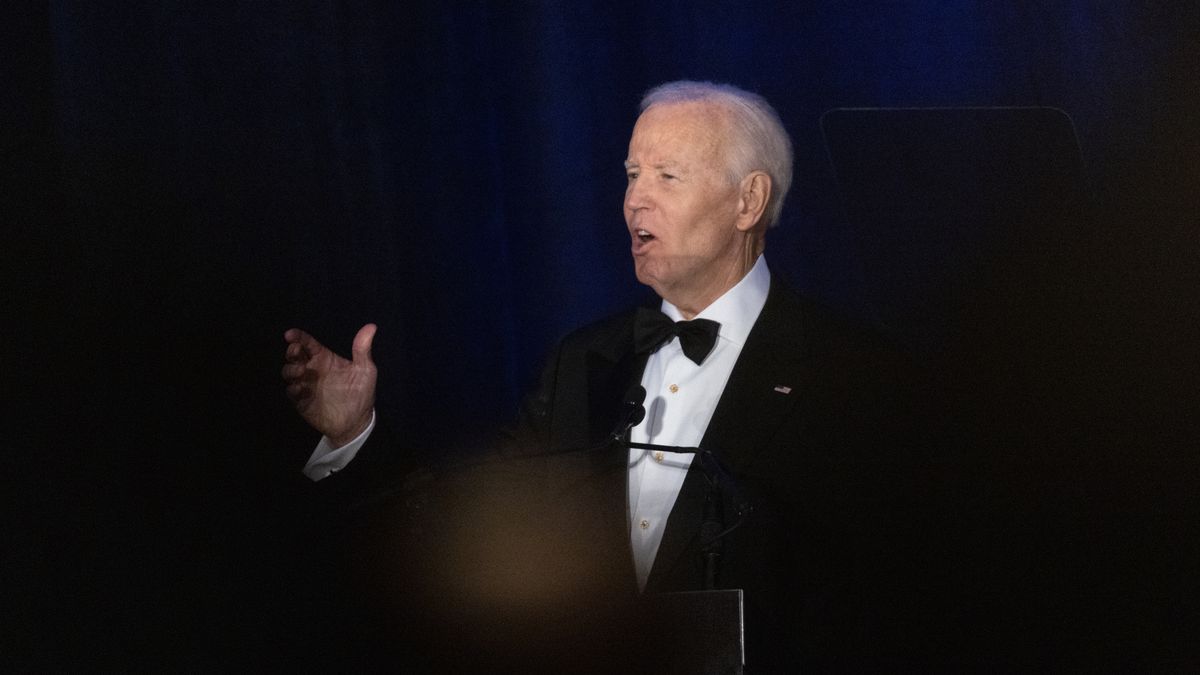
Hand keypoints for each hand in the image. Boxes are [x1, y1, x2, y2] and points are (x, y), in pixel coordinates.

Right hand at [282, 324, 377, 446]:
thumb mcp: (365, 370)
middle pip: (294, 355)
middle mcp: (312, 369)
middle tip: (296, 352)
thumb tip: (371, 326)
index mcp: (325, 358)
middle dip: (291, 351)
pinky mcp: (301, 401)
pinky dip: (293, 388)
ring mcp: (305, 385)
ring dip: (291, 369)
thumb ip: (363, 349)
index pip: (309, 344)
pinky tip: (302, 388)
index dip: (298, 337)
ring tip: (302, 371)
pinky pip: (291, 392)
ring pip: (289, 372)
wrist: (356, 422)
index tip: (290, 334)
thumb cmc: (361, 393)